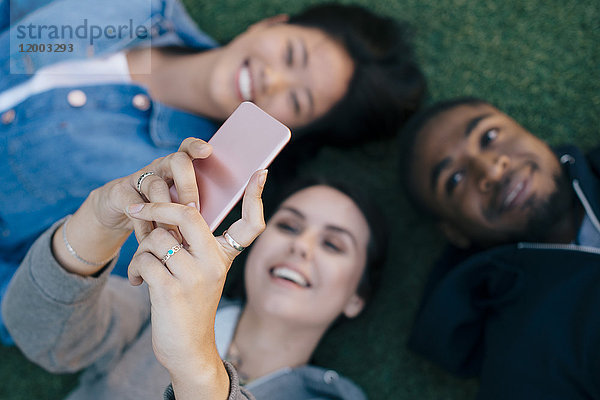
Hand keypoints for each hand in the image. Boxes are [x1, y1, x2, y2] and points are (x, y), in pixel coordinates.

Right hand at [52, 138, 211, 275]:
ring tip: (176, 235)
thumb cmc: (160, 212)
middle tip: (195, 210)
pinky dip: (144, 225)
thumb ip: (196, 207)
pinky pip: (134, 205)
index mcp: (179, 168)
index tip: (208, 151)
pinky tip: (150, 240)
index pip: (188, 148)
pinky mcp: (119, 193)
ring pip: (155, 185)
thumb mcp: (178, 207)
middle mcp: (161, 167)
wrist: (118, 214)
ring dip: (167, 210)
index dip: (197, 146)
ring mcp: (139, 178)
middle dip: (188, 185)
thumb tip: (220, 218)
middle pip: (177, 162)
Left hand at [126, 170, 266, 398]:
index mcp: (224, 257)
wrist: (187, 349)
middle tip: (137, 207)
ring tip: (144, 265)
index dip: (256, 197)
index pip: (250, 223)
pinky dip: (135, 267)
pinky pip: (144, 259)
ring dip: (142, 248)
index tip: (261, 172)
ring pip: (158, 238)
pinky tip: (139, 282)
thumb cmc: (189, 305)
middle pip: (189, 214)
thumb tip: (171, 206)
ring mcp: (195, 277)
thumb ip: (191, 242)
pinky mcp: (172, 290)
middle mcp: (215, 264)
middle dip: (159, 205)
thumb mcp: (200, 272)